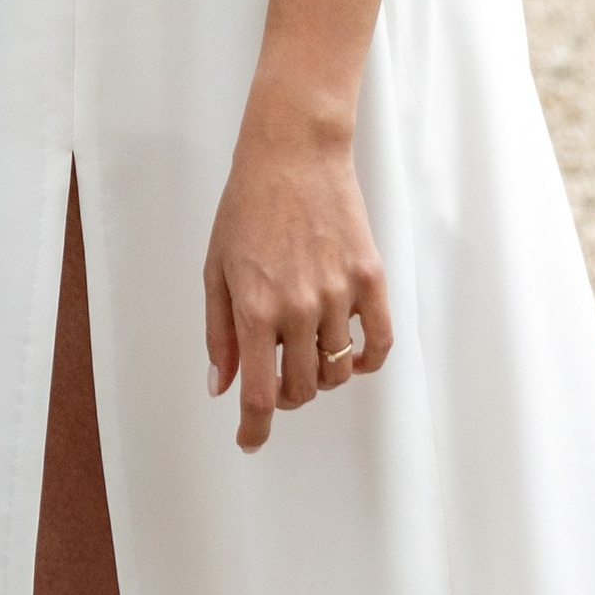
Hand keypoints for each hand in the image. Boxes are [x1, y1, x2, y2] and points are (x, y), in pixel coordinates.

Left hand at [202, 94, 391, 452]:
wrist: (293, 153)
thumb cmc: (247, 206)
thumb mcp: (216, 268)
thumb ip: (219, 332)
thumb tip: (222, 386)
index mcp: (256, 308)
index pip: (259, 394)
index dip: (254, 429)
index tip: (249, 441)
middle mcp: (299, 308)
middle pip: (302, 389)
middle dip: (286, 395)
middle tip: (277, 375)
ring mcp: (339, 294)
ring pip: (338, 371)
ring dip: (322, 376)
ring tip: (308, 352)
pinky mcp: (370, 279)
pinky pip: (379, 344)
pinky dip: (367, 362)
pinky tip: (352, 354)